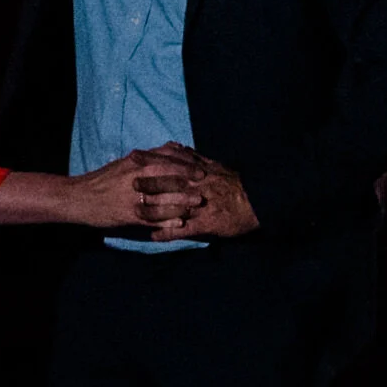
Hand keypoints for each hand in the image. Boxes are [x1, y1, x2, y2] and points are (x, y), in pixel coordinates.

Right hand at [73, 151, 202, 228]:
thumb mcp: (124, 164)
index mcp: (135, 163)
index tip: (202, 167)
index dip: (186, 164)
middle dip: (189, 182)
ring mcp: (132, 197)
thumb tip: (171, 148)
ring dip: (182, 202)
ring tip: (198, 205)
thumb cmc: (103, 180)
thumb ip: (147, 158)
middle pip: (168, 178)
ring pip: (162, 198)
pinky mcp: (127, 215)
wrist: (78, 197)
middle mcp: (135, 177)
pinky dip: (167, 221)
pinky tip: (180, 224)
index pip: (166, 160)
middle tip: (206, 185)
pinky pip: (151, 218)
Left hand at [137, 142, 261, 239]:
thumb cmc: (236, 183)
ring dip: (152, 210)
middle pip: (168, 183)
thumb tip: (178, 148)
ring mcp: (201, 205)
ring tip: (135, 213)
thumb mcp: (217, 166)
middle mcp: (197, 186)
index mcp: (199, 171)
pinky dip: (168, 233)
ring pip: (172, 207)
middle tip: (129, 182)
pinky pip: (183, 229)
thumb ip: (196, 158)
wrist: (258, 202)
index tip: (133, 155)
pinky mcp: (206, 223)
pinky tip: (154, 238)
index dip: (151, 159)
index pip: (171, 162)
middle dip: (147, 183)